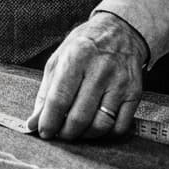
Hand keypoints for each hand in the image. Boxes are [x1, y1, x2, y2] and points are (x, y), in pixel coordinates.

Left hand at [26, 12, 146, 140]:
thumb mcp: (60, 58)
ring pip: (100, 125)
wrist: (121, 32)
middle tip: (59, 133)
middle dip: (65, 132)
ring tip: (75, 131)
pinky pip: (119, 127)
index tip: (43, 132)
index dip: (49, 121)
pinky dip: (105, 134)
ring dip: (84, 136)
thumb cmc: (85, 46)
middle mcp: (100, 70)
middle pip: (80, 116)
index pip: (59, 99)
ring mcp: (120, 83)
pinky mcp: (134, 94)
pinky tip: (95, 126)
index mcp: (77, 57)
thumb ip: (45, 91)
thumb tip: (33, 122)